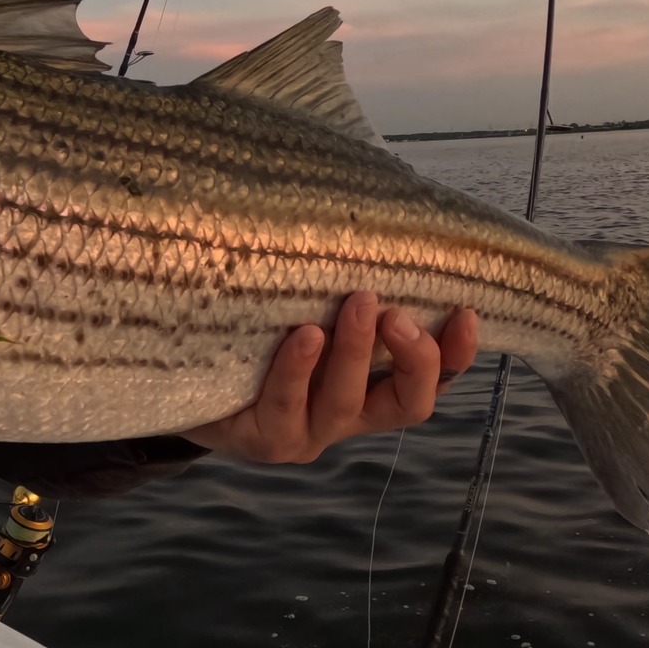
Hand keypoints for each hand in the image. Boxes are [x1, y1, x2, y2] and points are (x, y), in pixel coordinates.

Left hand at [183, 293, 479, 463]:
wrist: (183, 383)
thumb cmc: (255, 335)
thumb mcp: (303, 306)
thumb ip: (338, 283)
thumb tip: (372, 209)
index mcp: (371, 391)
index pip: (431, 381)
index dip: (456, 354)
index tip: (466, 310)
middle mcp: (347, 417)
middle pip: (407, 404)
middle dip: (412, 356)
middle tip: (393, 307)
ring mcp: (307, 433)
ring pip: (347, 401)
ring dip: (357, 350)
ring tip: (357, 302)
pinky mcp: (264, 439)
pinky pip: (287, 406)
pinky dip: (299, 368)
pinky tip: (304, 334)